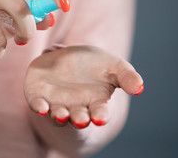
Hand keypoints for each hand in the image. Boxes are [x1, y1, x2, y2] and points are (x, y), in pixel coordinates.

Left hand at [24, 46, 143, 127]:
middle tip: (81, 120)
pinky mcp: (39, 96)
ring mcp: (56, 103)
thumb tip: (140, 88)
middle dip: (80, 119)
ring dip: (59, 116)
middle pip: (78, 117)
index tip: (100, 118)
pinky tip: (41, 108)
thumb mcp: (114, 67)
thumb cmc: (94, 65)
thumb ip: (127, 77)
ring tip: (62, 115)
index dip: (100, 116)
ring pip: (58, 114)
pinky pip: (37, 104)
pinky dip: (39, 107)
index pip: (99, 112)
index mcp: (95, 102)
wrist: (68, 58)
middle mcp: (76, 106)